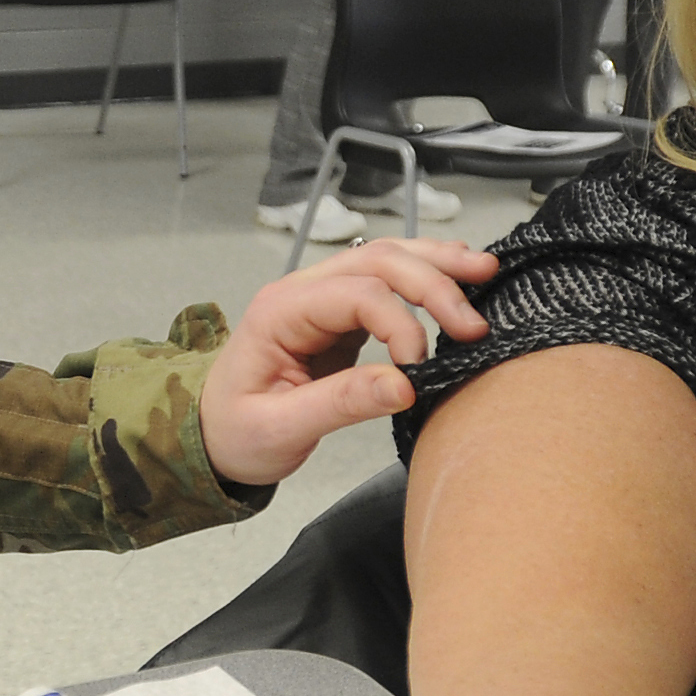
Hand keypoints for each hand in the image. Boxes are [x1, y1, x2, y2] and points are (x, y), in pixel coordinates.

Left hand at [198, 237, 496, 485]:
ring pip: (386, 259)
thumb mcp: (280, 429)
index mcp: (279, 312)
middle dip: (432, 283)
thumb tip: (404, 386)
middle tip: (474, 322)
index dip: (399, 321)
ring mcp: (322, 299)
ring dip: (436, 263)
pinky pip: (388, 284)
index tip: (421, 365)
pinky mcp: (341, 316)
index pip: (355, 294)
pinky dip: (426, 276)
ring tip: (485, 270)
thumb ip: (340, 404)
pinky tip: (458, 278)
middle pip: (377, 261)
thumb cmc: (234, 433)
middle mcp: (302, 292)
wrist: (210, 436)